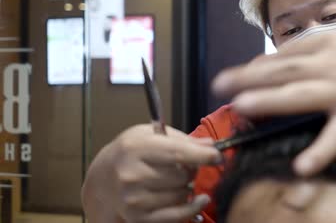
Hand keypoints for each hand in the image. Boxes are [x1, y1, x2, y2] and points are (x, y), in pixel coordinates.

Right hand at [82, 124, 221, 222]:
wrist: (104, 177)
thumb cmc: (131, 152)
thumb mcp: (151, 135)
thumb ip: (181, 140)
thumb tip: (209, 145)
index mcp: (136, 148)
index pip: (177, 153)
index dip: (203, 155)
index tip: (217, 156)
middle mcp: (132, 174)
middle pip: (182, 175)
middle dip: (193, 169)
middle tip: (187, 166)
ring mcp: (134, 198)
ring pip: (182, 194)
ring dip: (188, 186)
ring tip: (178, 179)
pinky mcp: (138, 217)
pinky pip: (176, 215)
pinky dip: (192, 208)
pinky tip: (199, 199)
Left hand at [213, 32, 335, 175]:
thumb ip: (309, 50)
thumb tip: (271, 61)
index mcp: (326, 44)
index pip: (284, 55)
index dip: (255, 66)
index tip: (232, 76)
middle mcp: (332, 65)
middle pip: (284, 71)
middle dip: (249, 77)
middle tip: (220, 85)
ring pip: (302, 96)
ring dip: (271, 100)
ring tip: (243, 106)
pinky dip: (320, 151)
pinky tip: (302, 166)